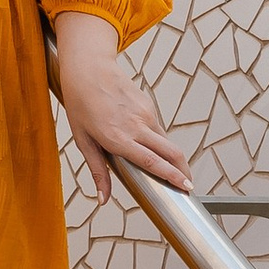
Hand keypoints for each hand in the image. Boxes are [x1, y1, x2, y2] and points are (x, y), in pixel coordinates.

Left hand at [52, 18, 192, 200]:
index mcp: (119, 138)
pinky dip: (158, 140)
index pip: (153, 161)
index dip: (172, 176)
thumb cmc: (81, 104)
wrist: (88, 69)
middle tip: (188, 185)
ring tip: (170, 168)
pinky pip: (157, 127)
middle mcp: (136, 126)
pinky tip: (148, 142)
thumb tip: (102, 199)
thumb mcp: (83, 141)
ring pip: (166, 140)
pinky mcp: (148, 105)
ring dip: (171, 156)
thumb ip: (98, 171)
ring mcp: (145, 114)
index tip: (186, 187)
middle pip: (171, 152)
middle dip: (184, 170)